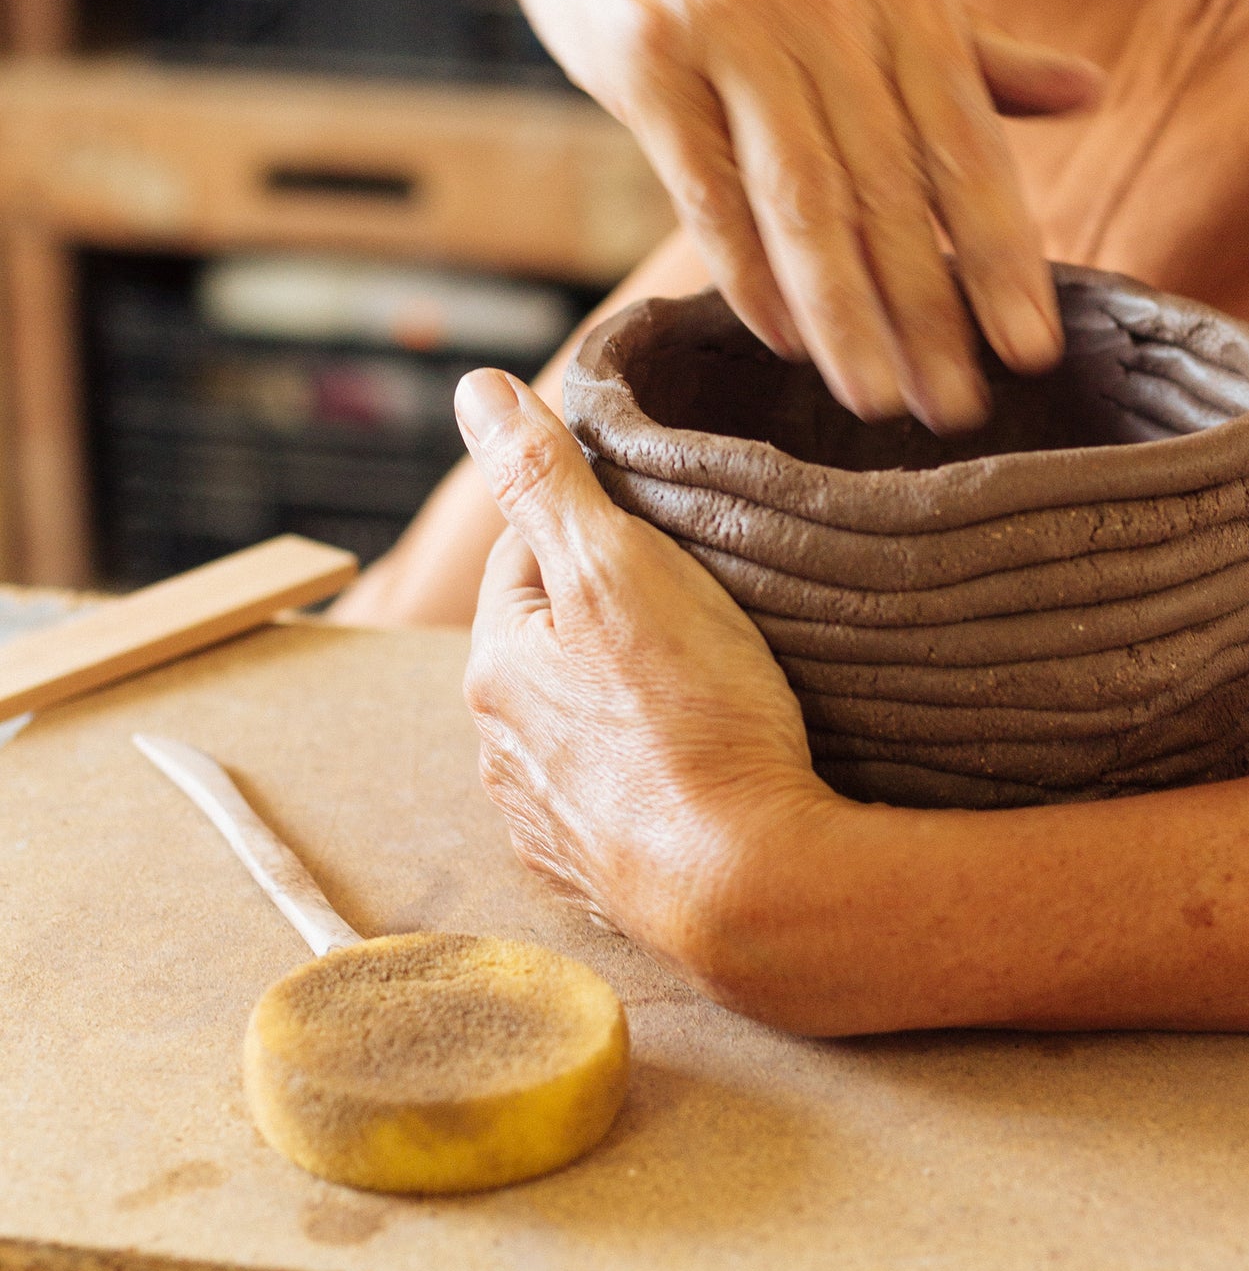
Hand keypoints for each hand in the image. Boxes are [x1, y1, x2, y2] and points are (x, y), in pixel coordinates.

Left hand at [456, 368, 846, 992]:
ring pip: (578, 726)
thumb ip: (546, 476)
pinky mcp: (599, 876)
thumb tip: (476, 391)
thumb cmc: (693, 713)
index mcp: (497, 663)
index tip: (662, 526)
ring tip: (705, 689)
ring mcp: (548, 819)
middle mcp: (502, 747)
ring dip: (623, 702)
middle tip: (698, 603)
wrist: (750, 879)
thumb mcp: (619, 565)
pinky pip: (611, 803)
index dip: (595, 525)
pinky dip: (643, 779)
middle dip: (609, 616)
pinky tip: (695, 770)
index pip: (528, 555)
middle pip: (551, 644)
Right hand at [476, 0, 1101, 430]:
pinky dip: (748, 275)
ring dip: (847, 315)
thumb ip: (973, 48)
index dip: (1004, 254)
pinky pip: (709, 192)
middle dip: (929, 312)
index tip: (1031, 351)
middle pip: (892, 188)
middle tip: (955, 409)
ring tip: (878, 401)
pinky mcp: (647, 56)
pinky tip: (783, 340)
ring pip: (806, 202)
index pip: (967, 143)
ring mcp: (732, 22)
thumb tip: (1092, 93)